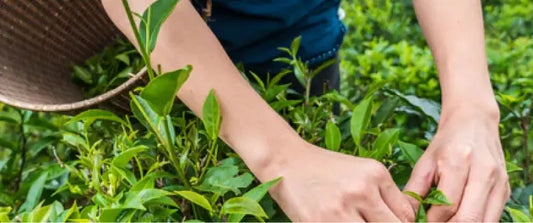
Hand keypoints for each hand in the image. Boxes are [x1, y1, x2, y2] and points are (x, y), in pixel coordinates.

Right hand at [259, 143, 413, 221]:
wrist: (285, 161)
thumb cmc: (325, 169)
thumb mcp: (360, 172)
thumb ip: (384, 195)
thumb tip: (407, 220)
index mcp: (375, 174)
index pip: (407, 215)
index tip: (384, 220)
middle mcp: (361, 190)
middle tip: (367, 221)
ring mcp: (340, 210)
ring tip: (351, 220)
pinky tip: (337, 222)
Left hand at [404, 110, 509, 221]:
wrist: (474, 122)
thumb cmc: (446, 143)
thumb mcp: (424, 162)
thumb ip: (414, 190)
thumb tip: (405, 215)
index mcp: (458, 161)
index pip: (446, 206)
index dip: (431, 220)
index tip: (420, 221)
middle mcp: (483, 172)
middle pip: (468, 219)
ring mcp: (499, 182)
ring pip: (484, 222)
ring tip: (446, 220)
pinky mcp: (506, 190)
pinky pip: (492, 217)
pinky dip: (476, 222)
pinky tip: (460, 216)